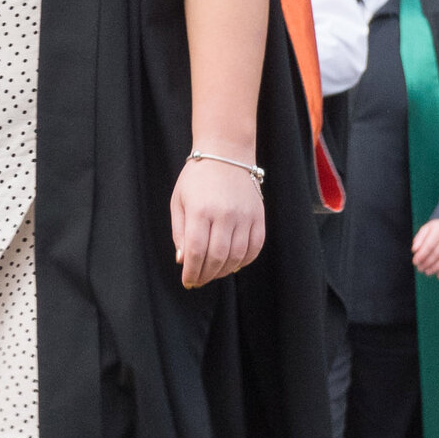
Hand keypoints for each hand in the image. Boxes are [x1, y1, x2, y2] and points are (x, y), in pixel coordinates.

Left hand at [170, 154, 265, 289]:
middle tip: (198, 281)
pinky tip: (232, 264)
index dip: (192, 271)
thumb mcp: (179, 201)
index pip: (197, 251)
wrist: (227, 155)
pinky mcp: (259, 217)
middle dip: (206, 275)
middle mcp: (225, 215)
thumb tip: (183, 260)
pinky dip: (244, 261)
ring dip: (224, 271)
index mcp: (201, 210)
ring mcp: (245, 216)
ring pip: (237, 256)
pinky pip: (255, 247)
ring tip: (213, 274)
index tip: (187, 281)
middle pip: (217, 257)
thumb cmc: (196, 179)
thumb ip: (180, 232)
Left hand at [410, 216, 438, 280]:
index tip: (415, 262)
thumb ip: (420, 238)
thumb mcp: (427, 228)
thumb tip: (414, 250)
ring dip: (435, 268)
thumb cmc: (437, 229)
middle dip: (427, 263)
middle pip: (437, 254)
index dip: (421, 255)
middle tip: (420, 269)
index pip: (429, 245)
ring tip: (427, 272)